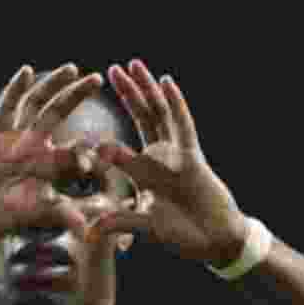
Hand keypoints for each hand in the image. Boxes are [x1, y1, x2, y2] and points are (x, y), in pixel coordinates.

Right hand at [0, 64, 104, 242]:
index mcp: (48, 167)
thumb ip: (58, 214)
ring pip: (36, 105)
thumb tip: (85, 229)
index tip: (103, 142)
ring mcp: (14, 140)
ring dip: (52, 85)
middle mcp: (34, 148)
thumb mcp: (31, 215)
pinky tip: (27, 72)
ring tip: (72, 68)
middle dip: (77, 96)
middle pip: (58, 114)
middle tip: (98, 79)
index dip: (88, 146)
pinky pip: (6, 110)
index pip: (74, 150)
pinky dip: (15, 91)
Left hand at [86, 60, 249, 267]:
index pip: (119, 147)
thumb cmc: (182, 234)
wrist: (215, 240)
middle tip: (110, 70)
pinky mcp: (193, 157)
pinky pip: (182, 125)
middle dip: (127, 93)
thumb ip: (118, 222)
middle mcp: (159, 158)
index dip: (104, 130)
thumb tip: (88, 233)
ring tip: (132, 65)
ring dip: (145, 89)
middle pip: (141, 118)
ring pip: (158, 114)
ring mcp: (176, 155)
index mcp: (144, 172)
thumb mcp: (144, 226)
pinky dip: (174, 104)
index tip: (90, 117)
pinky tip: (165, 82)